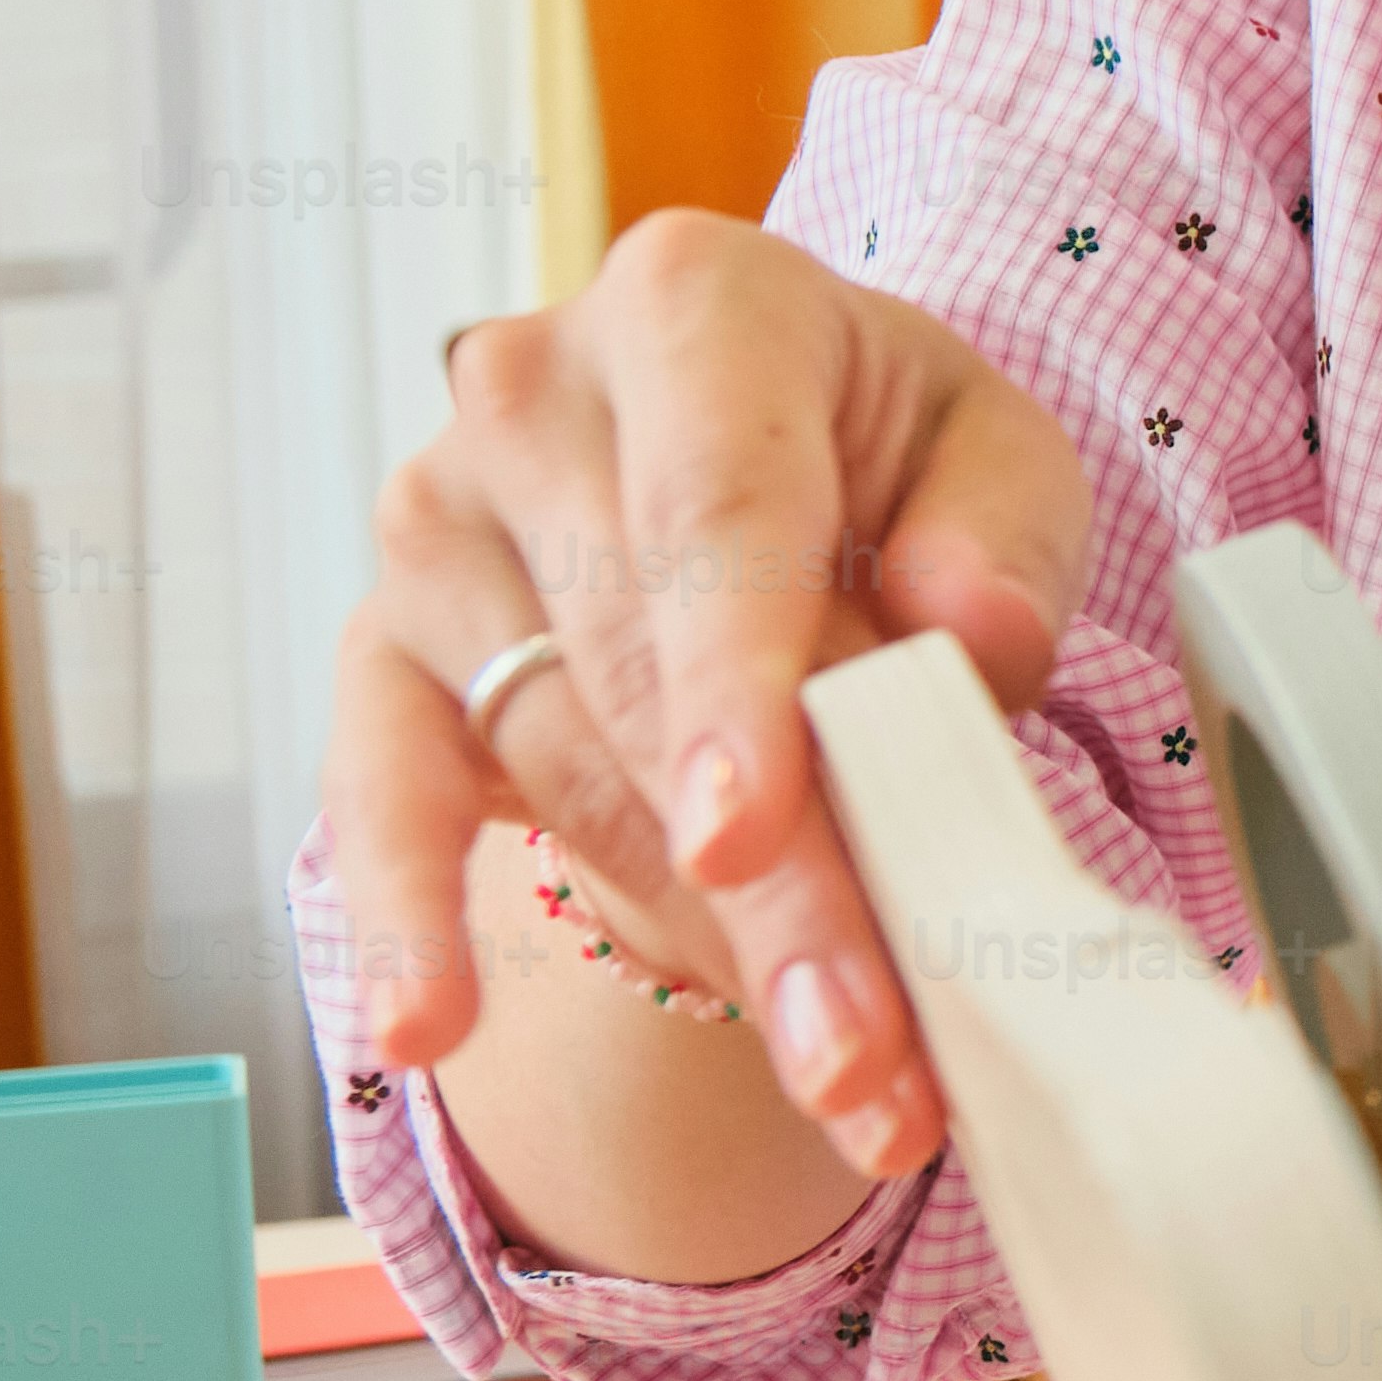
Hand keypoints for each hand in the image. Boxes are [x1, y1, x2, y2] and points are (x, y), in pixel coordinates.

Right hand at [329, 210, 1091, 1184]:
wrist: (732, 453)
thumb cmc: (875, 460)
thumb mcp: (990, 458)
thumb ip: (1003, 534)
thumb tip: (979, 630)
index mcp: (696, 310)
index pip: (716, 512)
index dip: (735, 683)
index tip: (748, 836)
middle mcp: (532, 398)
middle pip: (648, 679)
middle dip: (771, 887)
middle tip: (865, 1046)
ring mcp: (435, 525)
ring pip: (566, 766)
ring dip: (694, 940)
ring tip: (838, 1070)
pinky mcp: (380, 650)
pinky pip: (378, 796)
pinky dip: (407, 919)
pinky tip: (425, 1025)